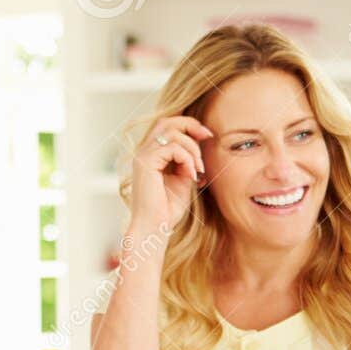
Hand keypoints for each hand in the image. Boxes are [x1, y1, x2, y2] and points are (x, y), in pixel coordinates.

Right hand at [128, 116, 211, 235]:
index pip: (168, 127)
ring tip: (199, 169)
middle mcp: (144, 152)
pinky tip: (191, 175)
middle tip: (208, 137)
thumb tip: (200, 144)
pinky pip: (171, 148)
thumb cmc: (168, 210)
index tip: (208, 136)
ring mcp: (143, 156)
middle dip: (190, 125)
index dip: (189, 126)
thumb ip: (188, 161)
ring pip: (171, 133)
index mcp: (152, 155)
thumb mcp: (183, 180)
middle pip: (167, 121)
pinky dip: (187, 159)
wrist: (154, 228)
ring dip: (192, 148)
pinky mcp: (145, 162)